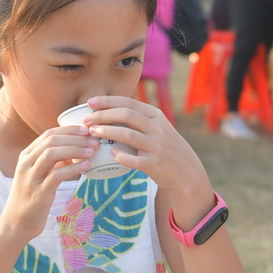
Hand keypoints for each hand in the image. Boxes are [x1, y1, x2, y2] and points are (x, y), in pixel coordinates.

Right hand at [0, 126, 95, 239]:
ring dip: (75, 149)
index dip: (69, 129)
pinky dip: (73, 168)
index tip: (87, 130)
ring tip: (92, 151)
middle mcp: (26, 164)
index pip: (48, 134)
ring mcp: (30, 178)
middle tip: (94, 141)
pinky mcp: (38, 193)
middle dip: (75, 138)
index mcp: (26, 156)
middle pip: (51, 140)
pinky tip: (86, 166)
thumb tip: (74, 153)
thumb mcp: (39, 176)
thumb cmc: (31, 199)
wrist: (15, 224)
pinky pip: (56, 175)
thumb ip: (52, 164)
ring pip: (52, 154)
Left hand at [81, 95, 211, 209]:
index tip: (90, 102)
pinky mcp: (155, 164)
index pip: (128, 102)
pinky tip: (112, 154)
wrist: (186, 171)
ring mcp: (156, 146)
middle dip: (103, 115)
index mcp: (155, 116)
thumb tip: (108, 109)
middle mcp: (157, 128)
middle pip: (126, 115)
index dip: (107, 101)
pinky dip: (121, 156)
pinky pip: (135, 160)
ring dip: (108, 132)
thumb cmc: (164, 147)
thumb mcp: (157, 127)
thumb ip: (139, 118)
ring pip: (128, 134)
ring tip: (92, 133)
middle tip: (86, 120)